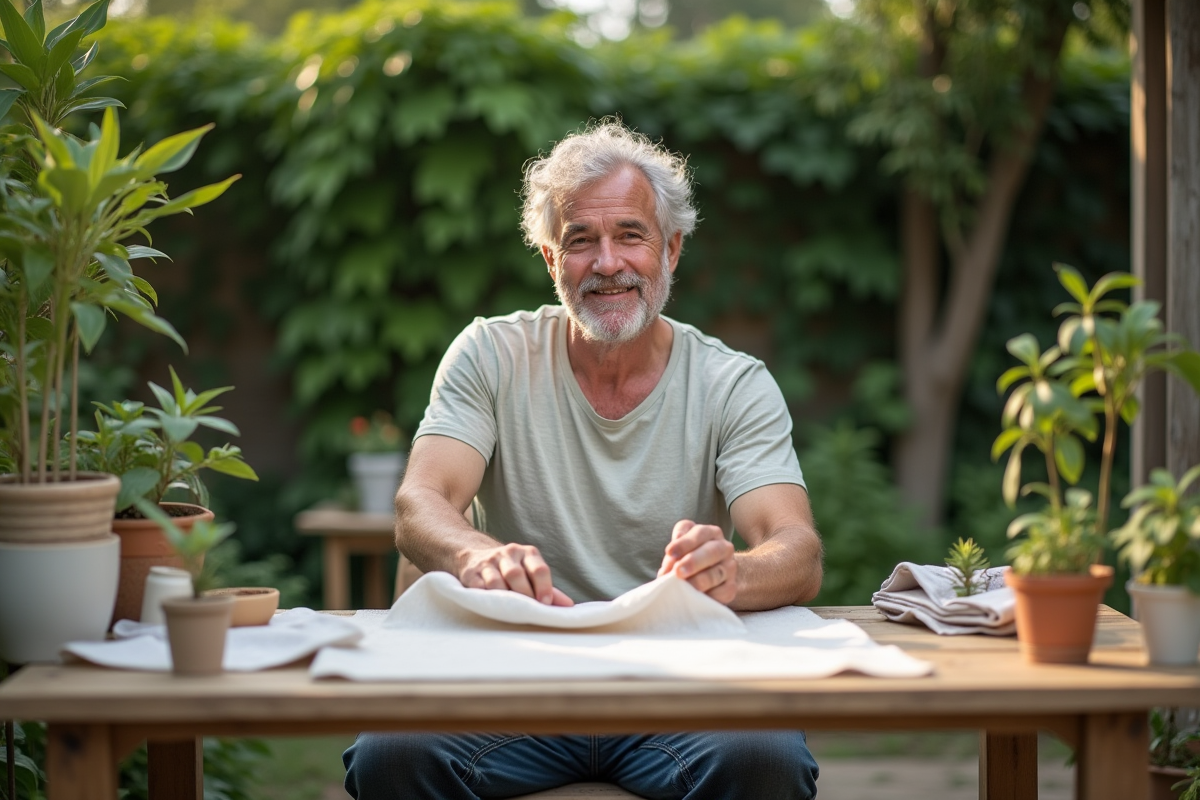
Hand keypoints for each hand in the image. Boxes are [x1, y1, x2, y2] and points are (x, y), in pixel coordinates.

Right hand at [459, 543, 573, 605]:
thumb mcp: (531, 573)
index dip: (544, 587)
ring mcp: (488, 562)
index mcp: (528, 553)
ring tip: (509, 610)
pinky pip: (478, 586)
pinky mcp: (471, 572)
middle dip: (523, 594)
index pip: (539, 569)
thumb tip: (569, 607)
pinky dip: (485, 597)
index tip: (546, 603)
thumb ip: (549, 590)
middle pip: (516, 574)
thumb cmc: (511, 570)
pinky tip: (490, 605)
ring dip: (503, 598)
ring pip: (495, 581)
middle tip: (528, 611)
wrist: (474, 556)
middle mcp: (508, 554)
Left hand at [657, 520, 736, 604]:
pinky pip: (724, 591)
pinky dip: (710, 595)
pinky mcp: (731, 587)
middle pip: (712, 551)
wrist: (706, 577)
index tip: (669, 552)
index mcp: (710, 533)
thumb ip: (674, 550)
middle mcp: (724, 547)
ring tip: (685, 586)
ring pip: (718, 572)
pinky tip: (697, 597)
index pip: (700, 533)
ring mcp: (730, 567)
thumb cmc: (687, 558)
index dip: (684, 542)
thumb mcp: (679, 548)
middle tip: (678, 571)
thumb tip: (670, 559)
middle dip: (693, 561)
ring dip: (700, 580)